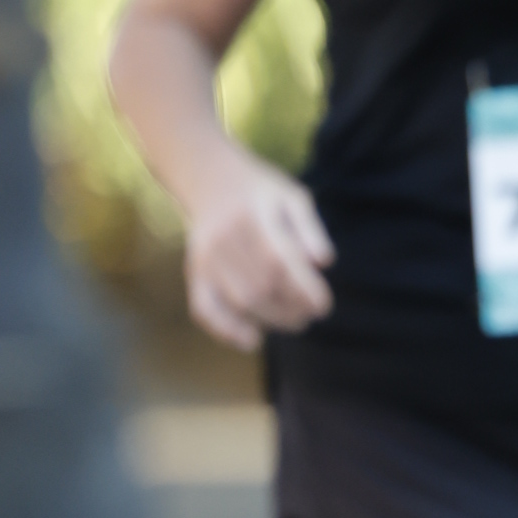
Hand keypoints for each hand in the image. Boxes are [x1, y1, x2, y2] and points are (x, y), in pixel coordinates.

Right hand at [182, 146, 334, 348]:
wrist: (208, 176)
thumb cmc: (260, 190)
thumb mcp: (291, 196)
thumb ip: (309, 228)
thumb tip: (323, 262)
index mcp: (252, 215)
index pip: (279, 262)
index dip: (303, 290)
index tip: (323, 306)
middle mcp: (224, 237)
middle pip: (260, 287)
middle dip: (291, 309)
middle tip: (311, 314)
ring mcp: (205, 256)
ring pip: (239, 301)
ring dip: (271, 320)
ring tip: (294, 321)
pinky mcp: (194, 270)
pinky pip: (203, 308)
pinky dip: (225, 329)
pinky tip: (252, 340)